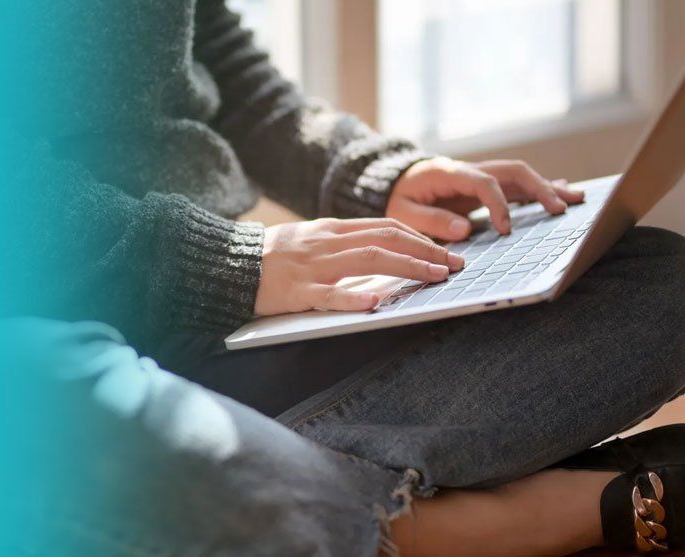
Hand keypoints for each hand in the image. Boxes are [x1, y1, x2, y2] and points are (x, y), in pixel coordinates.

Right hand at [254, 218, 463, 314]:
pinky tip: (376, 302)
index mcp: (332, 229)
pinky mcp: (297, 291)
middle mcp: (327, 242)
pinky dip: (354, 296)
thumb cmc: (271, 256)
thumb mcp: (311, 241)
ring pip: (368, 260)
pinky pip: (328, 294)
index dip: (419, 237)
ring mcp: (313, 266)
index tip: (444, 250)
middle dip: (426, 251)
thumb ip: (342, 244)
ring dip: (407, 267)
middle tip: (455, 265)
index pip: (385, 226)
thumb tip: (382, 252)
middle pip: (386, 239)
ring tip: (435, 276)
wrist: (229, 263)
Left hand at [386, 157, 584, 240]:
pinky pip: (515, 185)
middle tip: (559, 208)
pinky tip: (561, 194)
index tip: (505, 230)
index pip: (484, 182)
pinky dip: (538, 189)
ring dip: (547, 187)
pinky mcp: (483, 185)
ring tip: (575, 199)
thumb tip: (466, 229)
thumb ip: (431, 220)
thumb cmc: (397, 198)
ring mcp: (479, 176)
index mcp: (447, 173)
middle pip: (511, 171)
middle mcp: (468, 170)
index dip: (498, 205)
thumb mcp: (403, 213)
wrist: (391, 182)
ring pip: (518, 176)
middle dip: (538, 188)